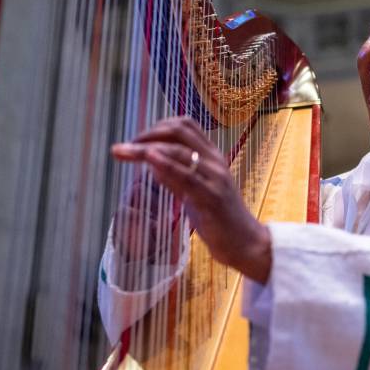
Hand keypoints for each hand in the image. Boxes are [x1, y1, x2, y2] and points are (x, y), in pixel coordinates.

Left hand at [111, 116, 272, 283]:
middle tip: (124, 146)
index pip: (185, 126)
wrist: (244, 244)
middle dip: (148, 134)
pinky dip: (166, 165)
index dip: (157, 127)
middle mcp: (214, 161)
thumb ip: (174, 176)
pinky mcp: (212, 198)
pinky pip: (187, 177)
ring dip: (146, 149)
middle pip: (180, 131)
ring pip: (179, 152)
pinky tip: (150, 160)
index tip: (136, 139)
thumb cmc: (218, 218)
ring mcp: (215, 178)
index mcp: (212, 156)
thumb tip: (151, 162)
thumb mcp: (193, 192)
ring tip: (124, 152)